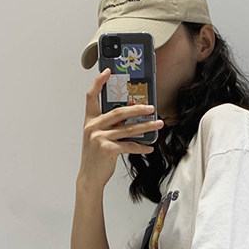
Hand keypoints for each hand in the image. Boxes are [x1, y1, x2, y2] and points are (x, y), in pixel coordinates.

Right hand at [78, 70, 163, 189]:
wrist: (89, 177)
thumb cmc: (96, 157)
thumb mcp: (98, 137)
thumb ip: (108, 126)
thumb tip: (129, 119)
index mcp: (90, 120)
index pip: (91, 96)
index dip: (99, 82)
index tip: (108, 72)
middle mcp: (93, 126)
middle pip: (118, 111)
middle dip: (137, 108)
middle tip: (151, 107)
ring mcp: (99, 138)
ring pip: (127, 129)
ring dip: (146, 126)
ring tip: (158, 124)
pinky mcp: (107, 149)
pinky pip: (129, 145)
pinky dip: (141, 147)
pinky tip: (150, 147)